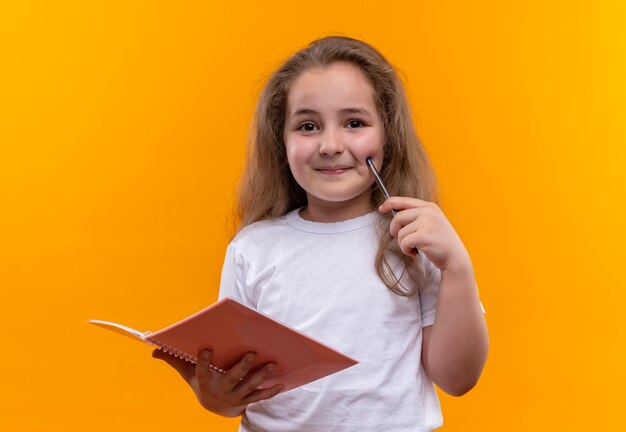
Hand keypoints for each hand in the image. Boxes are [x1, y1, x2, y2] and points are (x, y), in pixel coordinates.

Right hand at [152, 349, 283, 416]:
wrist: (214, 408)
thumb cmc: (201, 382)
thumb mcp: (187, 373)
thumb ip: (173, 359)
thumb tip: (152, 349)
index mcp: (205, 382)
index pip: (203, 371)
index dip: (204, 362)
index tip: (207, 349)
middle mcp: (220, 390)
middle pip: (232, 379)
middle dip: (243, 367)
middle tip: (252, 353)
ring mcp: (235, 396)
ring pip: (249, 387)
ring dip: (262, 376)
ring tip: (272, 364)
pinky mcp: (247, 400)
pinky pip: (260, 397)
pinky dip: (271, 391)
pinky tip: (282, 383)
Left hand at [379, 197, 471, 272]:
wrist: (455, 257)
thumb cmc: (440, 242)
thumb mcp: (431, 222)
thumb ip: (417, 215)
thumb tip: (395, 213)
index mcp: (429, 206)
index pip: (403, 200)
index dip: (389, 203)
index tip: (381, 208)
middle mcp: (428, 212)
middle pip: (398, 217)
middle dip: (395, 230)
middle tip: (401, 239)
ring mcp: (427, 223)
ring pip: (400, 232)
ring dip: (403, 244)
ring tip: (414, 248)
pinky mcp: (424, 236)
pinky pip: (404, 242)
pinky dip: (406, 250)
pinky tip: (416, 253)